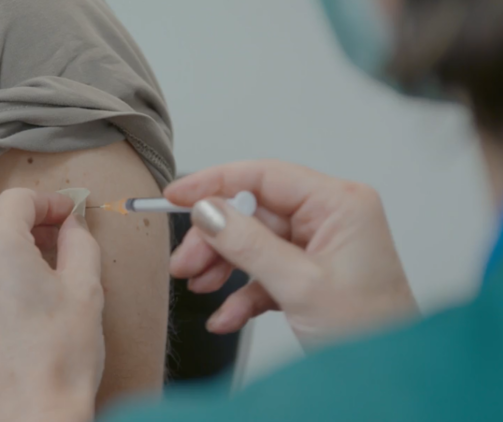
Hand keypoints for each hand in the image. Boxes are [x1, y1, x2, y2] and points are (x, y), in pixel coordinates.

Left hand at [0, 189, 102, 421]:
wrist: (33, 416)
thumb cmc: (63, 355)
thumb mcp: (86, 288)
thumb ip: (79, 241)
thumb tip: (73, 222)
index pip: (18, 200)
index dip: (48, 201)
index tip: (68, 215)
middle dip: (12, 215)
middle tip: (44, 234)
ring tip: (23, 268)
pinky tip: (1, 301)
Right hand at [166, 160, 416, 347]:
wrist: (384, 384)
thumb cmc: (370, 333)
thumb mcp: (300, 286)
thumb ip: (248, 244)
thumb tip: (207, 211)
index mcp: (339, 204)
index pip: (265, 176)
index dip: (215, 183)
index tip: (177, 196)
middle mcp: (330, 218)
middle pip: (253, 213)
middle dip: (215, 239)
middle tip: (185, 263)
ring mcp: (319, 247)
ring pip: (254, 242)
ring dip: (223, 265)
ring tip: (198, 286)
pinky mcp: (310, 274)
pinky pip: (264, 272)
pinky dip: (242, 293)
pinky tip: (226, 316)